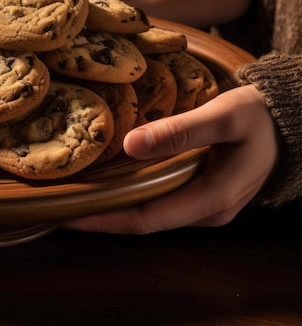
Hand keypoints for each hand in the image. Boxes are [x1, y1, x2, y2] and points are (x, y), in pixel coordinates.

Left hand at [61, 84, 278, 233]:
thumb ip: (180, 131)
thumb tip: (130, 145)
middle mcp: (206, 213)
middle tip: (60, 202)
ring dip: (115, 205)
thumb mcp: (223, 116)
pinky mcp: (203, 196)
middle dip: (101, 215)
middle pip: (142, 221)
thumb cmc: (259, 117)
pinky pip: (160, 201)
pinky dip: (133, 194)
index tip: (66, 215)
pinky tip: (111, 181)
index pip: (144, 221)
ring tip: (76, 192)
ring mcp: (205, 208)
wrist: (290, 123)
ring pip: (150, 212)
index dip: (102, 220)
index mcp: (211, 200)